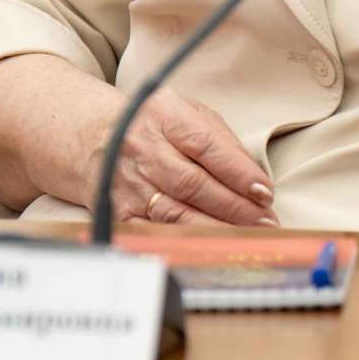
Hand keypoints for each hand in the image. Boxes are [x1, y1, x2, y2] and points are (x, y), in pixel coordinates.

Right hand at [97, 88, 277, 226]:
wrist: (92, 136)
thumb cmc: (153, 124)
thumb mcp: (185, 112)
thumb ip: (219, 138)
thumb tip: (253, 174)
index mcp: (165, 116)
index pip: (207, 146)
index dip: (238, 172)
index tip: (265, 191)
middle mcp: (145, 149)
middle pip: (195, 184)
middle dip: (236, 207)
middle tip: (266, 221)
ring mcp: (130, 183)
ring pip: (178, 214)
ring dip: (218, 229)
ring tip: (248, 236)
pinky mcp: (121, 211)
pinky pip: (158, 232)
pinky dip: (187, 242)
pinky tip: (211, 247)